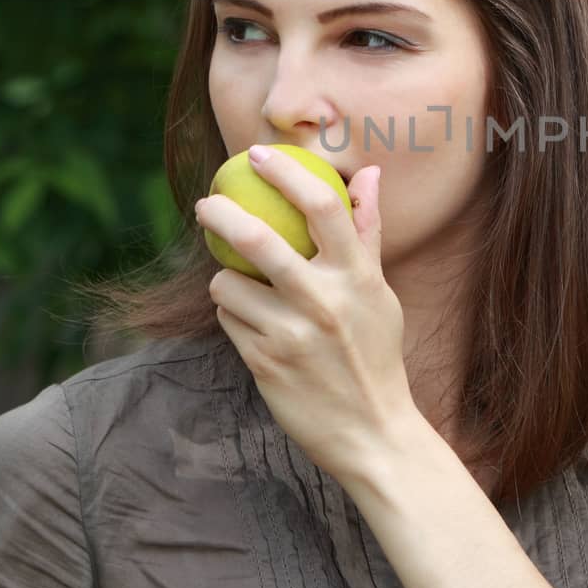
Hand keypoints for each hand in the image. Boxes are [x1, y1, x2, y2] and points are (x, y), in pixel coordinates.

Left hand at [195, 148, 415, 482]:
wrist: (371, 432)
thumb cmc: (376, 354)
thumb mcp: (380, 293)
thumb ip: (367, 233)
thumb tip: (369, 173)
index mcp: (357, 276)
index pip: (321, 205)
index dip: (285, 172)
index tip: (257, 156)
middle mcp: (323, 301)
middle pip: (257, 238)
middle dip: (220, 213)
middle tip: (206, 204)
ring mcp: (290, 334)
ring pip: (229, 282)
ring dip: (227, 279)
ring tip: (243, 289)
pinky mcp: (263, 363)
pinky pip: (228, 319)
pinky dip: (232, 313)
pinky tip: (252, 324)